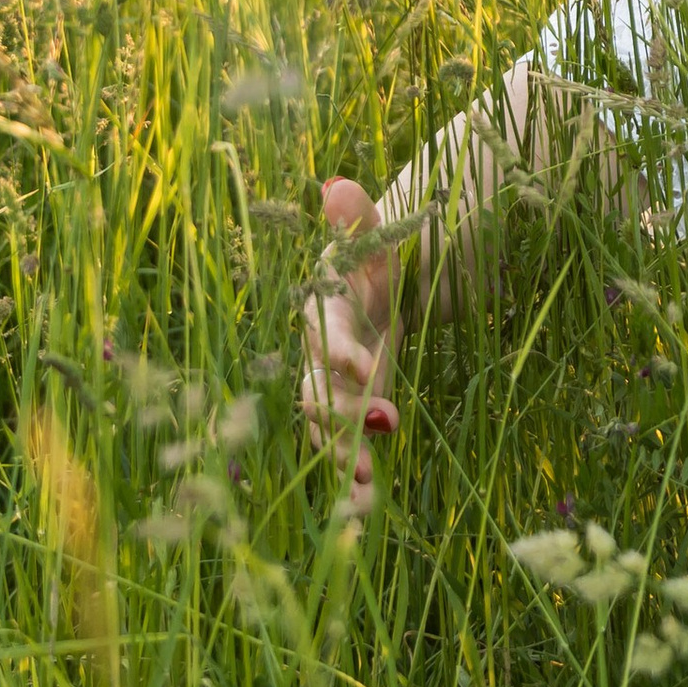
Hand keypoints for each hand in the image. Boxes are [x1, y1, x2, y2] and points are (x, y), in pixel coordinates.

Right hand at [300, 178, 401, 517]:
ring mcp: (328, 395)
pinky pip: (337, 453)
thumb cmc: (370, 270)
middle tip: (374, 436)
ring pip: (322, 433)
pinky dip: (347, 479)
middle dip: (337, 417)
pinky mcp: (344, 418)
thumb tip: (338, 184)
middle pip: (313, 395)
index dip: (340, 354)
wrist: (373, 301)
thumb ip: (358, 221)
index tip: (368, 366)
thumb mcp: (373, 245)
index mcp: (320, 317)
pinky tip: (366, 503)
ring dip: (339, 458)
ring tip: (364, 485)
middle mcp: (315, 362)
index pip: (323, 338)